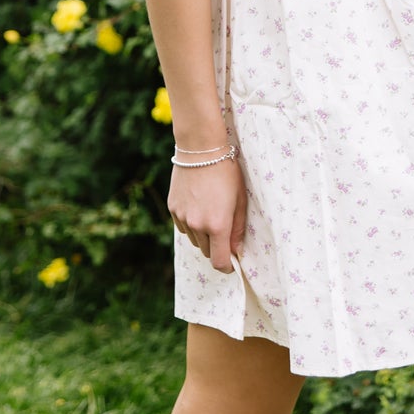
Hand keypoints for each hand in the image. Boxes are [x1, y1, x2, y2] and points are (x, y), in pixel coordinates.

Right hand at [168, 158, 246, 272]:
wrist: (200, 148)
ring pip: (194, 240)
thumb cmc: (226, 172)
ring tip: (210, 210)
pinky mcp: (173, 209)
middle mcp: (197, 225)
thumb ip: (238, 229)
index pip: (220, 262)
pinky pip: (183, 226)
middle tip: (223, 227)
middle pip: (207, 252)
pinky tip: (198, 204)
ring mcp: (182, 217)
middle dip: (216, 247)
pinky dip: (191, 223)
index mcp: (217, 225)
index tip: (232, 261)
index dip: (227, 266)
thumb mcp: (240, 200)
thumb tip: (237, 252)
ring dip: (203, 235)